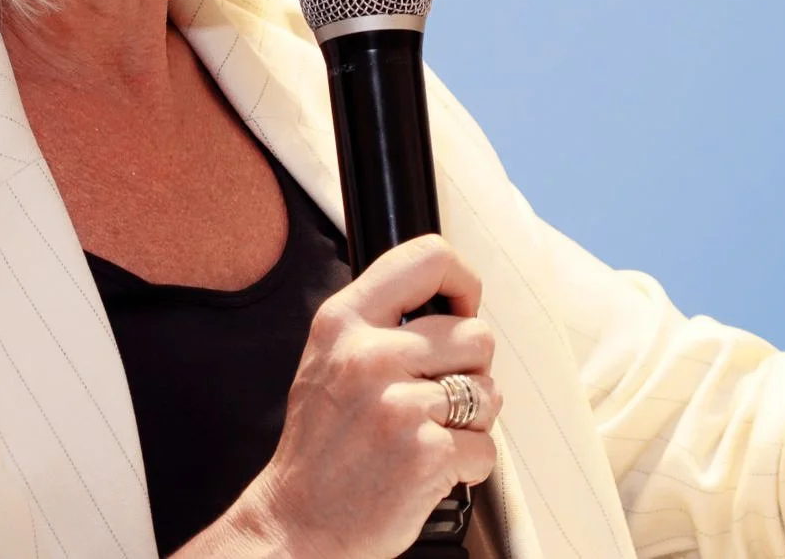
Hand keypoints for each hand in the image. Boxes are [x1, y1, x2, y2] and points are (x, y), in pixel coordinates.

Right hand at [217, 234, 499, 558]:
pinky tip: (427, 470)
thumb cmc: (320, 449)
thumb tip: (452, 301)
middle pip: (476, 334)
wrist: (296, 526)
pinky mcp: (427, 453)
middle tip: (433, 400)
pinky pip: (487, 447)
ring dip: (471, 420)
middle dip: (469, 370)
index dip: (462, 281)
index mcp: (343, 322)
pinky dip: (468, 465)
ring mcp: (399, 405)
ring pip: (489, 392)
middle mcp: (370, 355)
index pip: (426, 258)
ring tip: (424, 436)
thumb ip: (379, 324)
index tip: (462, 308)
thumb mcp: (328, 360)